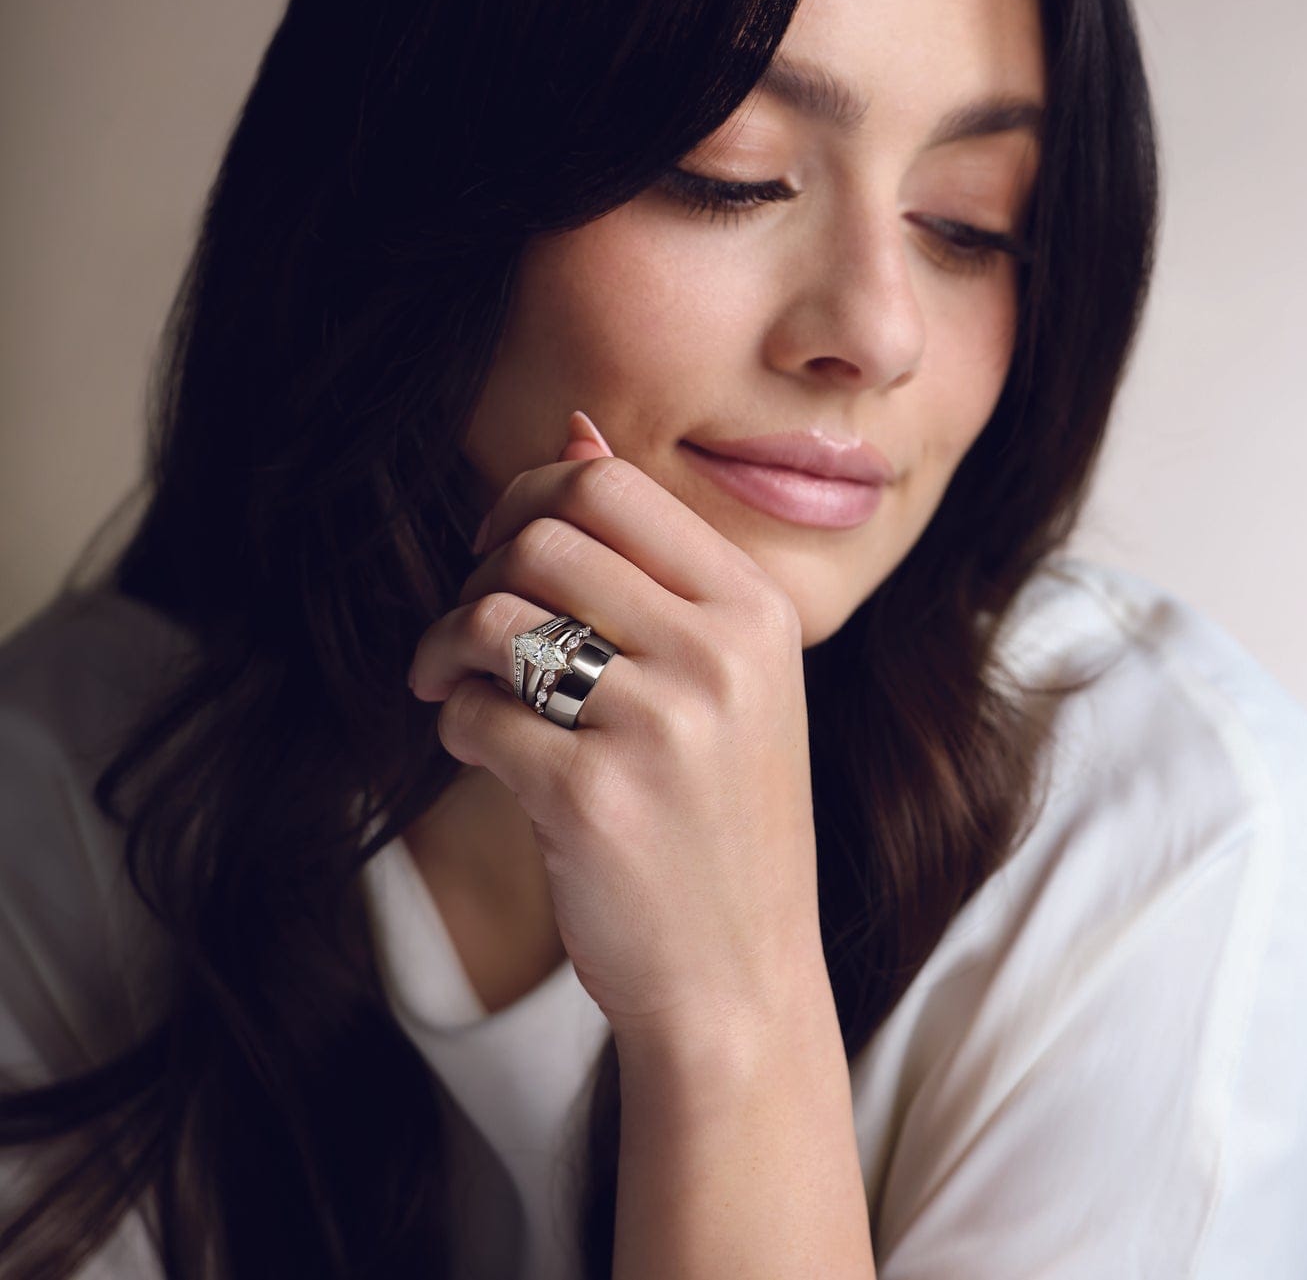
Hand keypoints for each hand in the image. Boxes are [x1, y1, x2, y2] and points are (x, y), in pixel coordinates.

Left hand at [407, 410, 826, 1054]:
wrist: (738, 975)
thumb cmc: (721, 821)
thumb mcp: (730, 679)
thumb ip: (658, 561)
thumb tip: (574, 432)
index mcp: (758, 612)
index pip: (611, 490)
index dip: (529, 502)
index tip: (500, 555)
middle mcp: (721, 655)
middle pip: (542, 539)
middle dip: (478, 577)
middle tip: (469, 638)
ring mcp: (662, 725)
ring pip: (494, 619)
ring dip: (446, 651)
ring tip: (454, 692)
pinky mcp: (592, 797)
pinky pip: (471, 717)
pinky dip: (455, 730)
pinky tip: (488, 760)